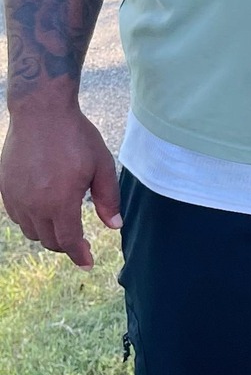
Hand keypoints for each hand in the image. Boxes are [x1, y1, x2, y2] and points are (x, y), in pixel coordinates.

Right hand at [0, 103, 120, 266]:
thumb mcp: (102, 165)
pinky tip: (43, 210)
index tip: (88, 262)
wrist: (40, 112)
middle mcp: (34, 204)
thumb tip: (114, 226)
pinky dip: (30, 220)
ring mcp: (15, 197)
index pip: (69, 241)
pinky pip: (16, 215)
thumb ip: (108, 199)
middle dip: (66, 245)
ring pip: (30, 231)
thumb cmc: (75, 136)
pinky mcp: (4, 187)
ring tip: (62, 223)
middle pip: (49, 241)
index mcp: (60, 202)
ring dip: (47, 233)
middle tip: (80, 242)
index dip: (79, 255)